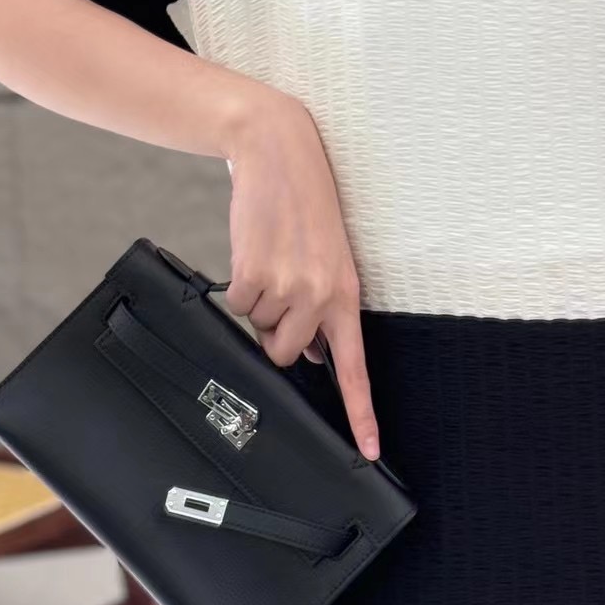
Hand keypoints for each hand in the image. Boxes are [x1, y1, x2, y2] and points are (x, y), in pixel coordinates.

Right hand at [223, 88, 380, 460]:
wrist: (280, 154)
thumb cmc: (305, 208)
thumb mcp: (331, 260)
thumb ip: (325, 308)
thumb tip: (312, 354)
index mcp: (347, 295)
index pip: (355, 368)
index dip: (361, 414)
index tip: (368, 451)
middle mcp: (321, 295)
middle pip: (288, 354)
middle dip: (277, 333)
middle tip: (281, 290)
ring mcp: (286, 286)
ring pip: (258, 328)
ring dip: (258, 302)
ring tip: (271, 260)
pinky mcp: (253, 272)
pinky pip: (236, 303)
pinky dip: (237, 284)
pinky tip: (253, 253)